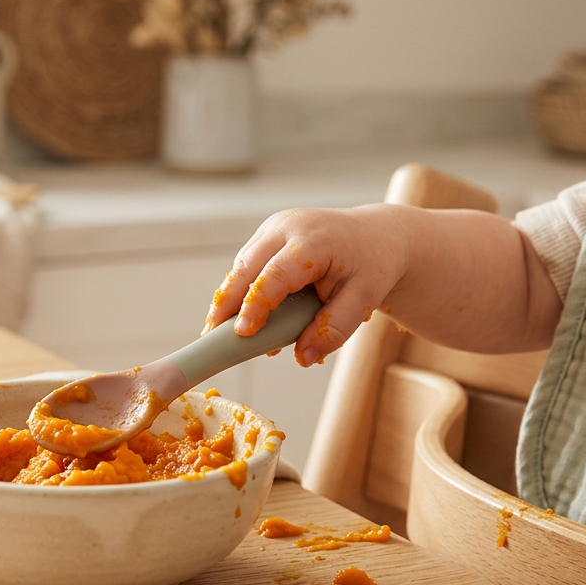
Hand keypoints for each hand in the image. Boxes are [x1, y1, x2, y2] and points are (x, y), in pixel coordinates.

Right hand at [203, 205, 410, 366]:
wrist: (375, 235)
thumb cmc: (371, 265)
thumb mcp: (363, 300)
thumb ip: (334, 328)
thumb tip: (304, 357)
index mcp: (313, 240)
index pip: (275, 275)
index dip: (255, 305)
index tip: (241, 333)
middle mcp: (287, 227)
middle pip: (246, 268)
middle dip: (226, 304)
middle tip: (210, 338)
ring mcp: (274, 228)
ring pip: (241, 266)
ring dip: (229, 299)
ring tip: (218, 332)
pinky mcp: (267, 235)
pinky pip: (247, 265)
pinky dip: (241, 291)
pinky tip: (239, 317)